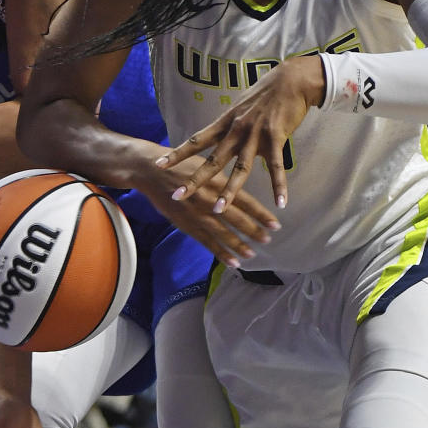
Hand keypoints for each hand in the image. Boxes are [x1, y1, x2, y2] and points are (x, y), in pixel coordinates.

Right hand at [137, 149, 280, 266]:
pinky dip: (220, 253)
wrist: (152, 171)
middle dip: (254, 231)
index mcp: (217, 182)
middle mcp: (209, 200)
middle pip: (236, 219)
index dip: (261, 214)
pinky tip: (232, 262)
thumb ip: (223, 180)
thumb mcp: (206, 165)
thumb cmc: (181, 165)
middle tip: (268, 239)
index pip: (245, 201)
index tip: (275, 224)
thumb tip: (241, 189)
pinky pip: (206, 242)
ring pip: (222, 234)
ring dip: (238, 245)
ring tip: (252, 254)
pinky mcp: (186, 224)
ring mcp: (197, 214)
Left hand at [154, 55, 324, 210]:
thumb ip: (230, 126)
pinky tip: (281, 203)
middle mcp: (236, 130)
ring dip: (229, 191)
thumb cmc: (266, 94)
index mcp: (225, 123)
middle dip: (194, 180)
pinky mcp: (276, 137)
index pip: (196, 141)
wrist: (290, 80)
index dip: (177, 154)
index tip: (159, 165)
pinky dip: (279, 185)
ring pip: (240, 168)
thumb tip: (221, 137)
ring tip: (219, 210)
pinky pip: (277, 167)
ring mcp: (256, 135)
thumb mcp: (240, 108)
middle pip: (212, 160)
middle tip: (177, 196)